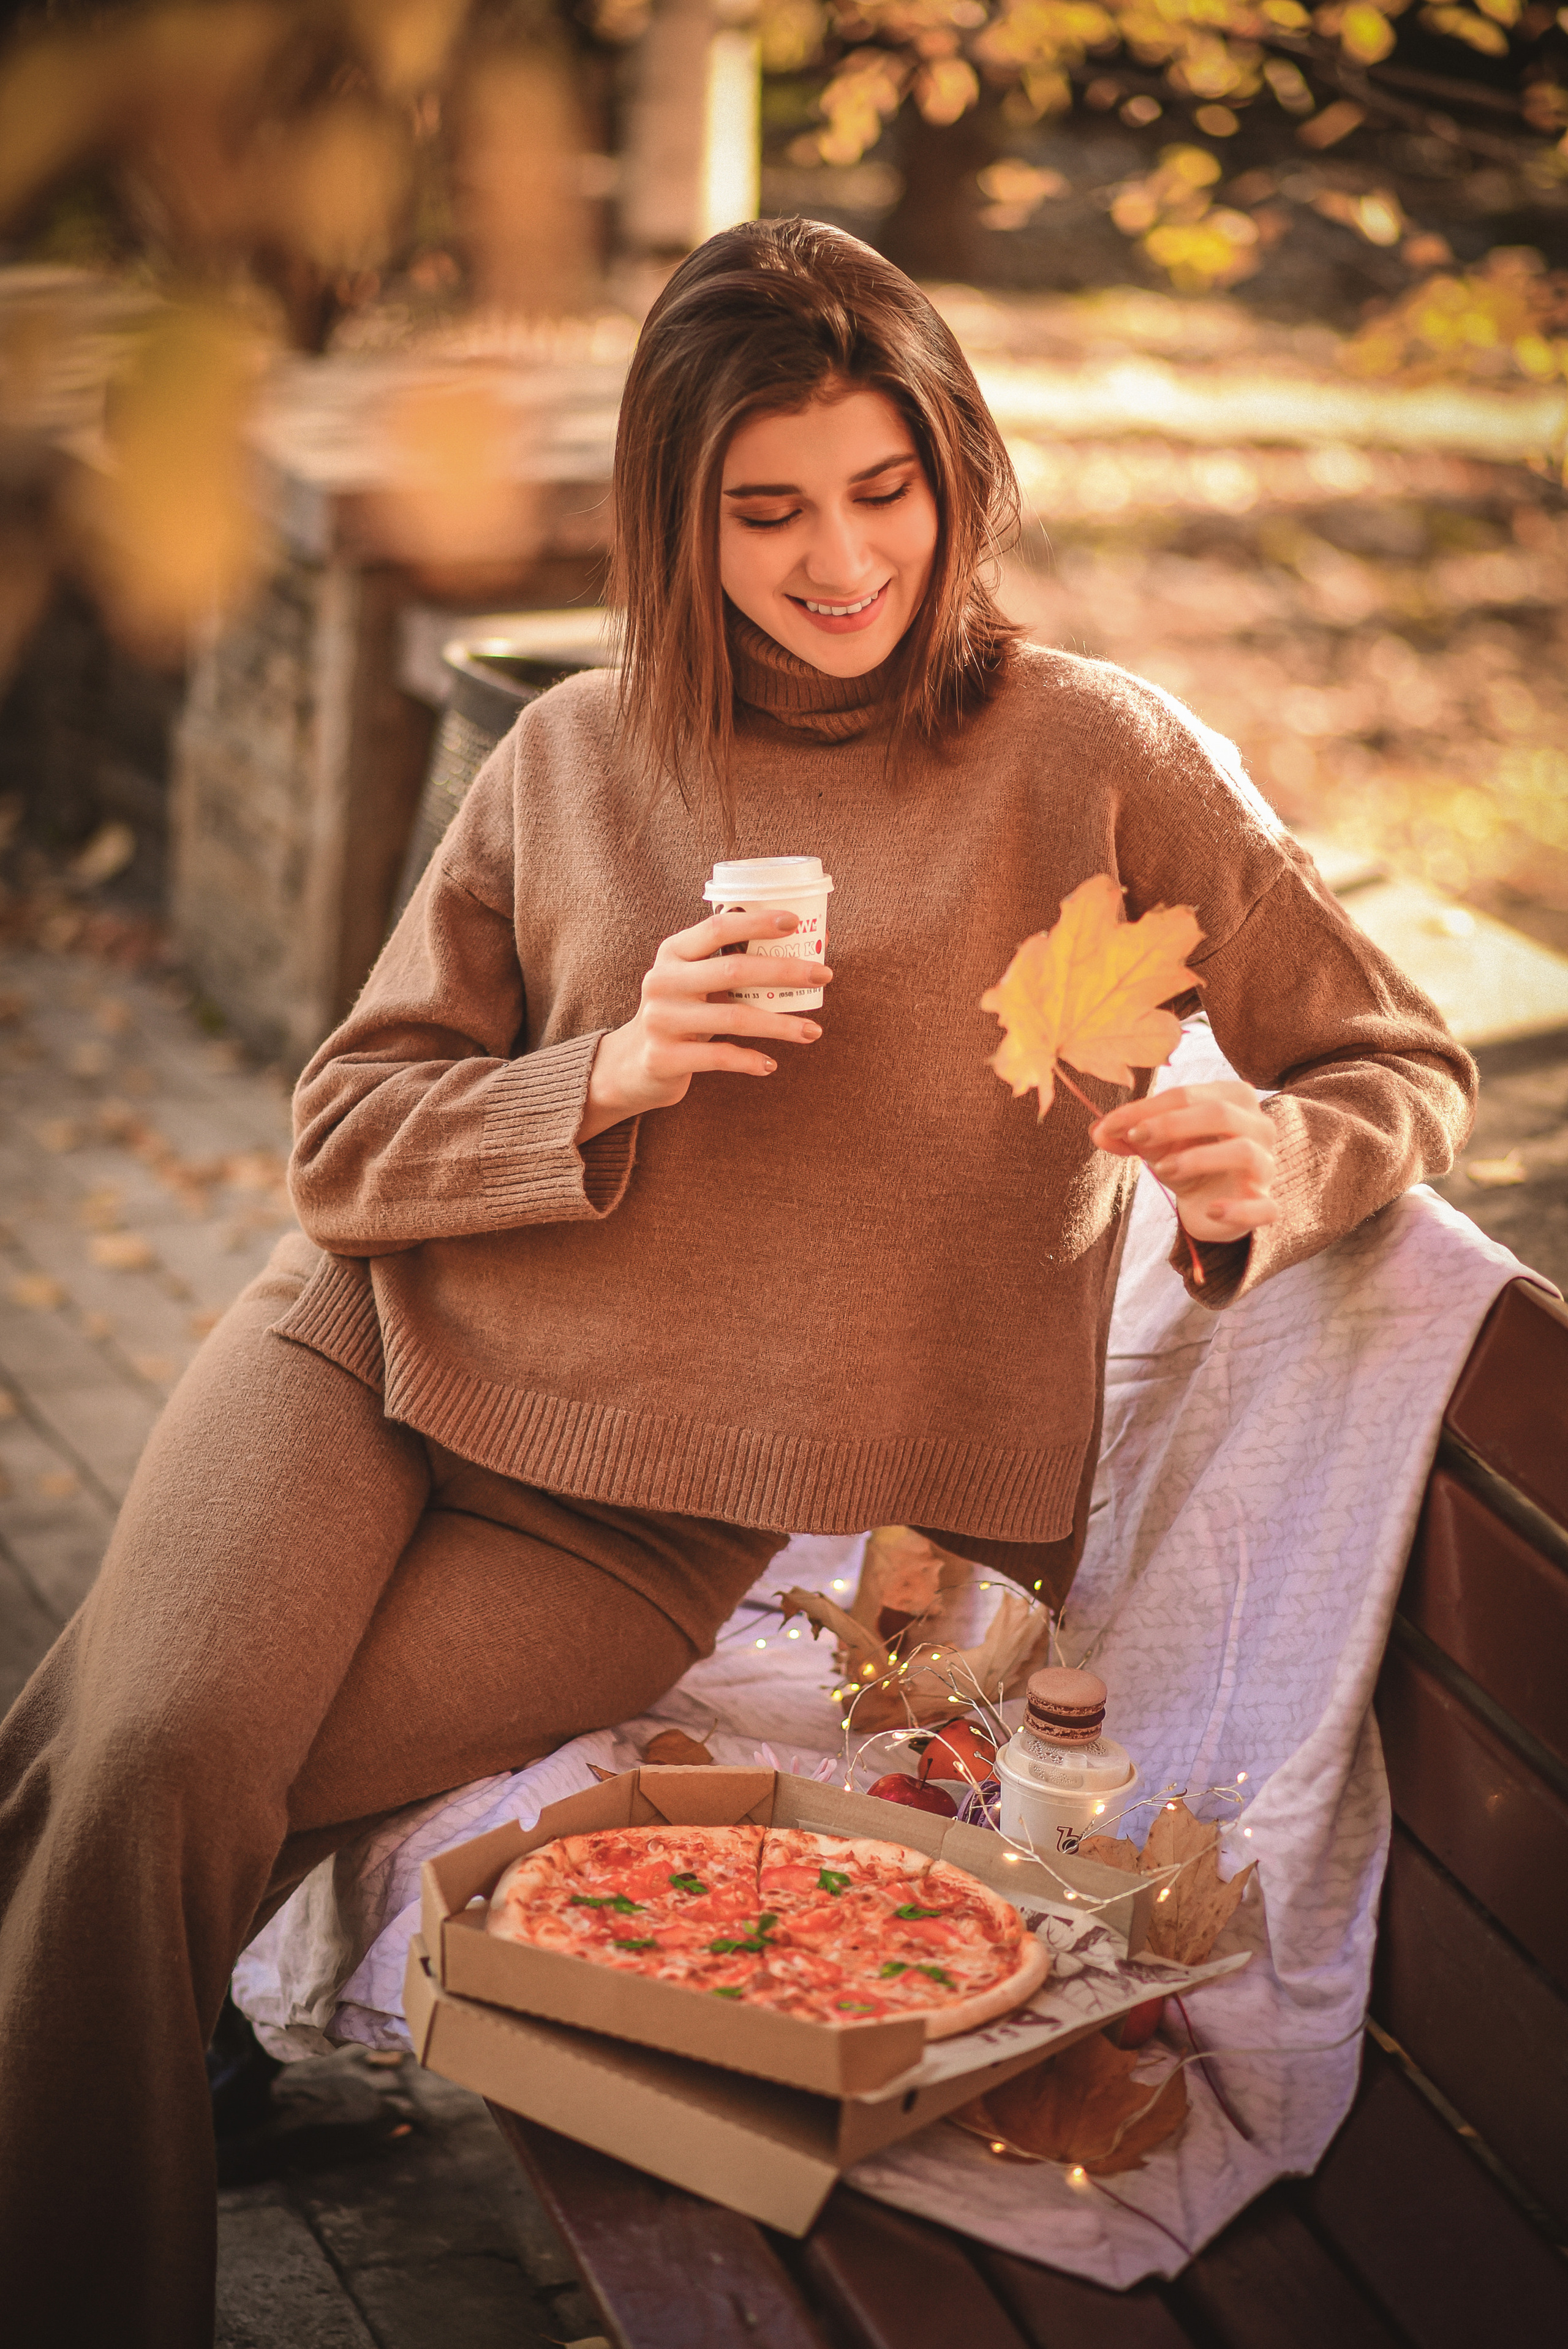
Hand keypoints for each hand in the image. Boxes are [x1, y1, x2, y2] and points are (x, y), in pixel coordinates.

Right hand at [577, 909, 830, 1142]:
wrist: (634, 1064)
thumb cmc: (684, 1013)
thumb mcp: (698, 982)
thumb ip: (738, 963)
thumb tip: (812, 942)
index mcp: (673, 953)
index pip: (717, 928)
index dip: (757, 922)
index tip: (795, 922)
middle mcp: (663, 981)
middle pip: (734, 969)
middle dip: (785, 971)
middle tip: (824, 975)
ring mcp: (661, 1020)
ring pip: (734, 1017)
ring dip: (780, 1025)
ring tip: (813, 1031)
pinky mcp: (664, 1058)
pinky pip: (718, 1057)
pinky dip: (749, 1060)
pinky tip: (770, 1064)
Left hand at [1090, 1079, 1278, 1243]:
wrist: (1214, 1205)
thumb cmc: (1188, 1161)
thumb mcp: (1155, 1144)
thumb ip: (1128, 1134)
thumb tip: (1097, 1131)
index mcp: (1233, 1099)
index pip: (1187, 1094)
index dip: (1146, 1108)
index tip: (1110, 1124)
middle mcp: (1258, 1126)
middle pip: (1220, 1113)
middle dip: (1172, 1124)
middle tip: (1135, 1137)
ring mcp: (1266, 1167)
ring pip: (1243, 1152)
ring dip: (1197, 1159)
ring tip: (1162, 1170)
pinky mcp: (1267, 1205)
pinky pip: (1262, 1207)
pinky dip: (1237, 1209)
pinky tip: (1211, 1211)